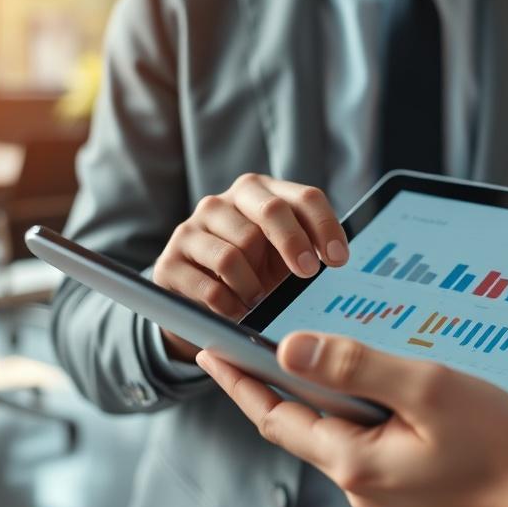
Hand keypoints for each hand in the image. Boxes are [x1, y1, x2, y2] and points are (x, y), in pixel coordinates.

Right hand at [152, 175, 348, 360]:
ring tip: (259, 301)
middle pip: (270, 210)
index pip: (303, 197)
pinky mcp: (169, 262)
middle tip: (307, 274)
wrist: (196, 302)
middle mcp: (222, 202)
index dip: (325, 226)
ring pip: (235, 253)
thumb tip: (337, 263)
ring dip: (254, 285)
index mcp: (259, 193)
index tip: (339, 260)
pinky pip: (209, 287)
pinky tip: (236, 313)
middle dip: (294, 244)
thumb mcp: (282, 258)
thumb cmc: (254, 274)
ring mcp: (191, 229)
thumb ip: (306, 250)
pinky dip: (229, 307)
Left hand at [196, 333, 507, 506]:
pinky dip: (365, 409)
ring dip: (329, 393)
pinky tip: (392, 390)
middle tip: (258, 344)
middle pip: (302, 424)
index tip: (211, 351)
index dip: (239, 380)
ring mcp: (385, 487)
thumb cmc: (499, 455)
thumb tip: (294, 349)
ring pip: (340, 429)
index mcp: (353, 460)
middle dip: (277, 383)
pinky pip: (370, 440)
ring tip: (339, 355)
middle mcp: (361, 480)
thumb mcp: (426, 390)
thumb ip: (357, 365)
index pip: (274, 415)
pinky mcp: (408, 485)